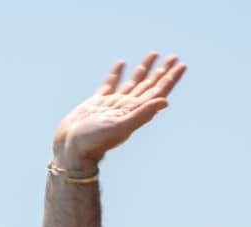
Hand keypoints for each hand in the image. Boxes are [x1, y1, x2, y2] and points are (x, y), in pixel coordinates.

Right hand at [52, 52, 185, 172]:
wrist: (70, 148)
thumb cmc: (93, 141)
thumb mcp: (120, 127)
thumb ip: (142, 114)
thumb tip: (165, 102)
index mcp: (135, 112)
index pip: (157, 92)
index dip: (170, 78)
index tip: (181, 65)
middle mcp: (127, 107)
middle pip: (149, 85)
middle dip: (162, 71)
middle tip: (174, 57)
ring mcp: (113, 104)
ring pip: (133, 82)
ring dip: (144, 69)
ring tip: (154, 54)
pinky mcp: (98, 103)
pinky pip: (111, 84)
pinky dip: (117, 73)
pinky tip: (121, 64)